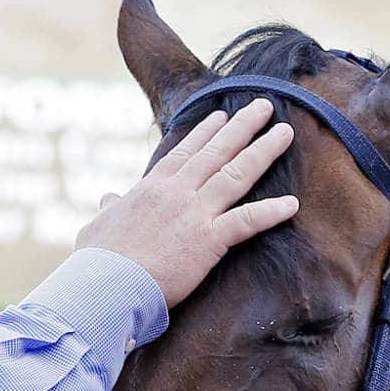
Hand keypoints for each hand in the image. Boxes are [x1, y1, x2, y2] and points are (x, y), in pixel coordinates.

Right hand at [76, 98, 296, 308]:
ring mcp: (194, 213)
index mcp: (150, 187)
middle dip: (242, 126)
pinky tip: (292, 204)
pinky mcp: (208, 241)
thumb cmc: (97, 261)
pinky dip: (270, 212)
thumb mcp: (98, 227)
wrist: (105, 284)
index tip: (221, 115)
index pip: (183, 152)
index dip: (205, 132)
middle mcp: (176, 192)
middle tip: (263, 106)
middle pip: (216, 151)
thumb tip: (108, 199)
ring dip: (263, 151)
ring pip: (237, 174)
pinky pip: (246, 221)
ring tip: (285, 132)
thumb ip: (109, 209)